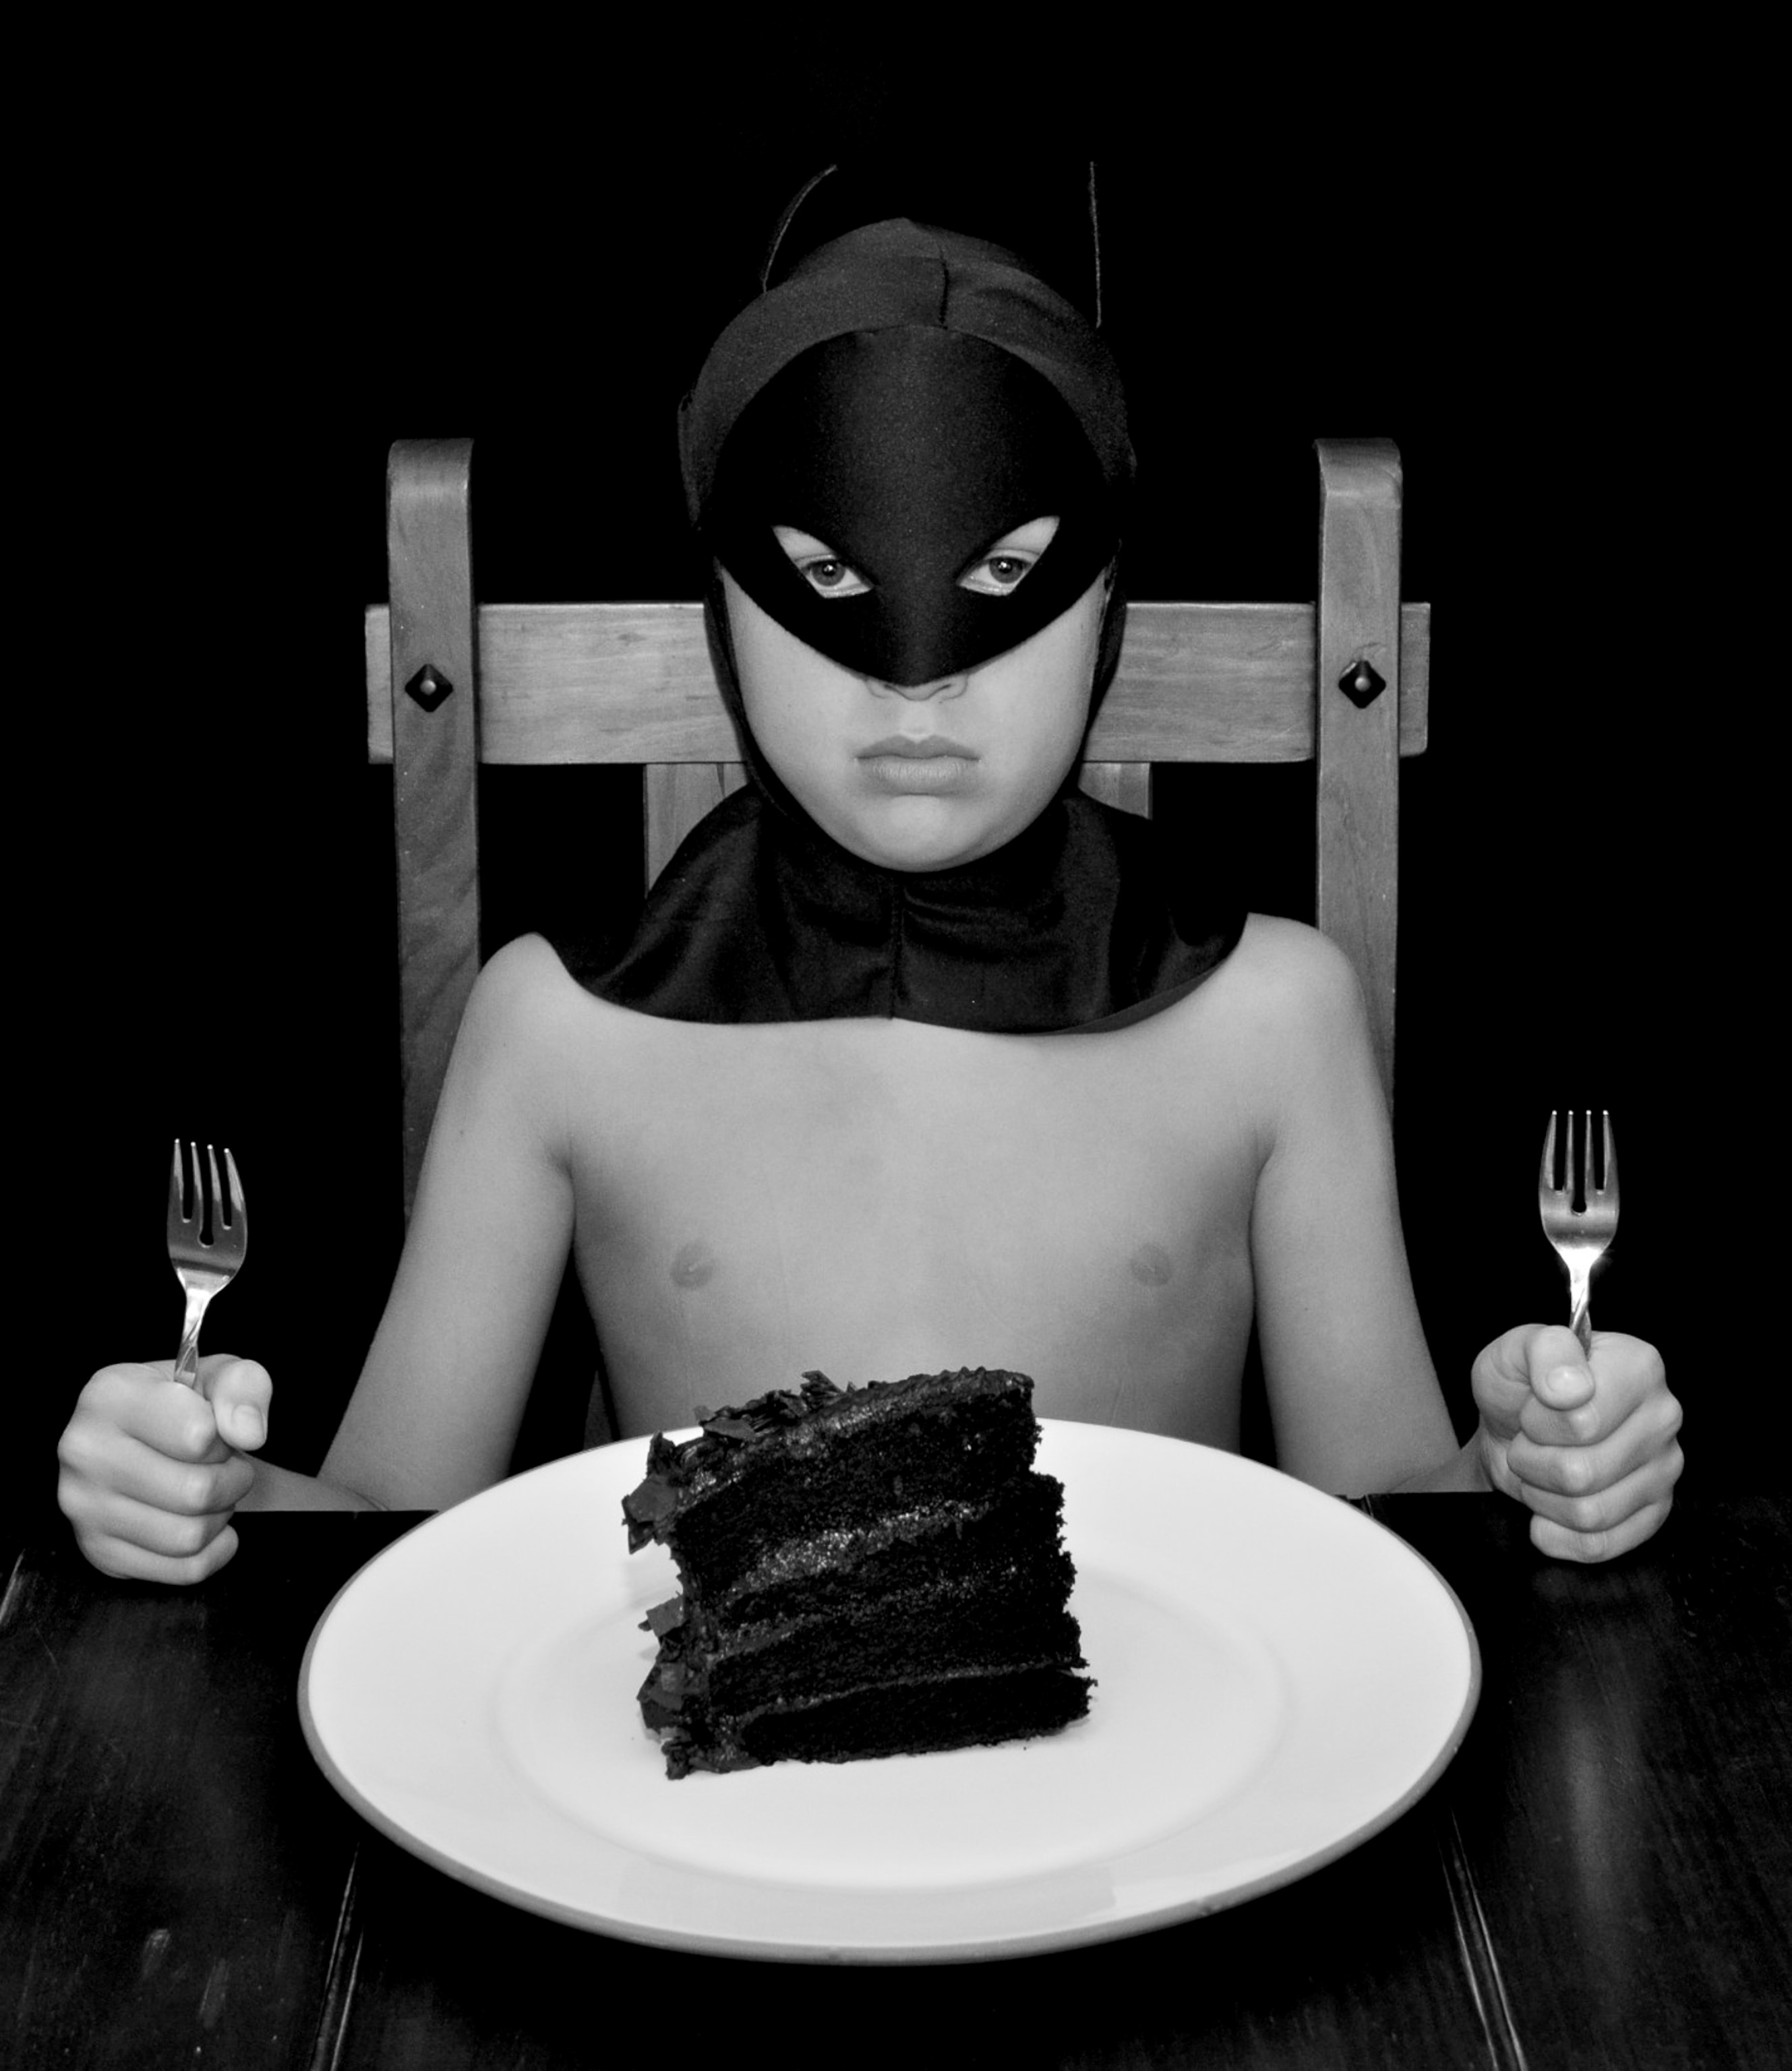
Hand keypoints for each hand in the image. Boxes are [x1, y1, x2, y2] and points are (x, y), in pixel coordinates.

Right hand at [57, 1354, 272, 1583]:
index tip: (218, 1432)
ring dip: (221, 1516)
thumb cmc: (186, 1404)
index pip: (199, 1435)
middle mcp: (84, 1451)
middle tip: (227, 1467)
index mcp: (109, 1394)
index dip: (226, 1437)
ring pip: (188, 1537)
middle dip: (232, 1481)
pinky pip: (181, 1570)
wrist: (147, 1438)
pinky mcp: (97, 1551)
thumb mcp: (219, 1374)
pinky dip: (213, 1551)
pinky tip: (207, 1523)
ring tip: (212, 1492)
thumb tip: (248, 1433)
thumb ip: (243, 1388)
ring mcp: (83, 1507)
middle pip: (196, 1493)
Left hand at [1472, 1324, 1682, 1561]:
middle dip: (1533, 1461)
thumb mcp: (1513, 1350)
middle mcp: (1664, 1416)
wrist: (1511, 1429)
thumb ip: (1543, 1350)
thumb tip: (1571, 1386)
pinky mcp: (1655, 1512)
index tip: (1531, 1407)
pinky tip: (1546, 1507)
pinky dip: (1556, 1532)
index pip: (1582, 1422)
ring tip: (1540, 1467)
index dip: (1537, 1422)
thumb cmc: (1518, 1387)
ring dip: (1542, 1495)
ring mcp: (1665, 1468)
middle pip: (1582, 1473)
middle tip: (1529, 1441)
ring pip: (1589, 1513)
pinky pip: (1600, 1544)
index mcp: (1639, 1366)